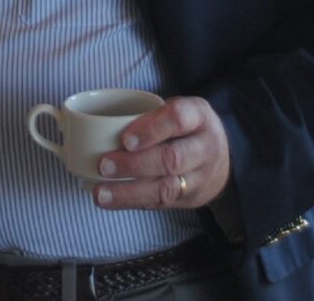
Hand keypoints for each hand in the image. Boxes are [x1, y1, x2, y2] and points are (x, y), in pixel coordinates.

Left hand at [92, 95, 230, 210]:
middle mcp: (205, 147)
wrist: (219, 159)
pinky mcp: (191, 198)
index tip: (124, 139)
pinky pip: (161, 203)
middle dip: (135, 164)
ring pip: (167, 188)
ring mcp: (201, 177)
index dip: (151, 129)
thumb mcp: (176, 110)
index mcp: (198, 115)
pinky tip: (109, 200)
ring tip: (100, 193)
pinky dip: (132, 202)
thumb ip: (147, 114)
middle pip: (173, 158)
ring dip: (129, 191)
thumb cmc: (184, 128)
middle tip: (104, 165)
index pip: (178, 118)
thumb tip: (94, 125)